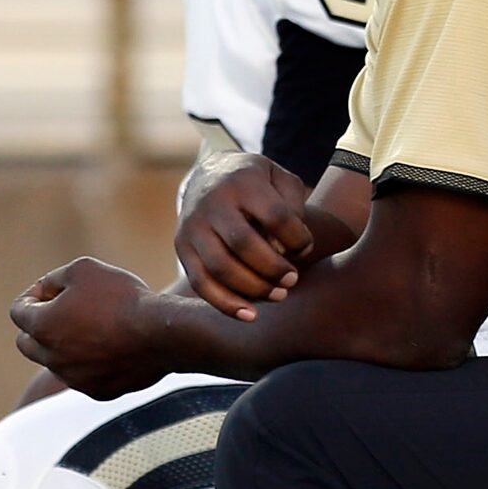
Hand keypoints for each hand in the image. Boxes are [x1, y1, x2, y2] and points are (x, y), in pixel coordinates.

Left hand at [13, 257, 167, 397]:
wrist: (161, 334)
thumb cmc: (121, 297)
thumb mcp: (83, 269)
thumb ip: (54, 278)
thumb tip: (43, 289)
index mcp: (42, 326)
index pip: (18, 311)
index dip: (32, 296)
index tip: (51, 290)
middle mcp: (51, 357)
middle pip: (27, 343)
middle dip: (38, 325)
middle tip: (62, 311)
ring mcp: (73, 378)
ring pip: (55, 361)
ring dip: (64, 345)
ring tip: (93, 327)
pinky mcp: (95, 391)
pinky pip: (82, 377)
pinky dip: (88, 363)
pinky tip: (111, 347)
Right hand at [176, 152, 318, 319]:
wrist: (209, 174)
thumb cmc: (256, 183)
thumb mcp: (279, 178)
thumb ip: (293, 206)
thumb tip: (289, 249)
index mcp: (244, 182)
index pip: (276, 216)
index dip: (297, 239)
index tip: (305, 247)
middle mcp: (213, 202)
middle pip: (244, 244)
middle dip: (273, 269)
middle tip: (292, 280)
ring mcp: (193, 225)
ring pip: (220, 267)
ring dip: (253, 289)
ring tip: (279, 295)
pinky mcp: (182, 246)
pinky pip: (201, 283)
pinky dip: (225, 303)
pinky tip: (249, 315)